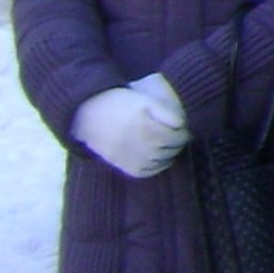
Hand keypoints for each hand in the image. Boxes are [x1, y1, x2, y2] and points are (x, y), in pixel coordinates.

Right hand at [71, 86, 188, 179]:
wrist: (89, 116)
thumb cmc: (119, 104)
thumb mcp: (145, 100)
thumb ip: (166, 112)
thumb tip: (182, 124)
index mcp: (151, 131)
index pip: (180, 137)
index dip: (184, 131)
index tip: (182, 126)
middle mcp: (145, 149)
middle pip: (174, 149)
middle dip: (178, 142)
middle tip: (177, 135)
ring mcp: (136, 160)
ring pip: (164, 161)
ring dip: (170, 153)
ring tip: (168, 144)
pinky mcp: (127, 168)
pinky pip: (150, 171)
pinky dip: (159, 165)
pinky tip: (158, 157)